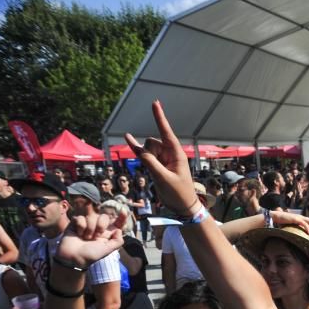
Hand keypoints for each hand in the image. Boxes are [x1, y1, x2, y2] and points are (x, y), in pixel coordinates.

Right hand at [57, 210, 126, 268]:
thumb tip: (119, 230)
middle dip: (100, 225)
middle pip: (104, 217)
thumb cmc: (90, 255)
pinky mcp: (76, 223)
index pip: (117, 223)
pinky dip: (80, 227)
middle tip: (95, 236)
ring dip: (89, 228)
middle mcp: (98, 228)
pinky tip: (78, 234)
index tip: (124, 211)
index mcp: (107, 234)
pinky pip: (80, 217)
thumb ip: (117, 241)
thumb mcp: (107, 250)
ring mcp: (87, 224)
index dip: (121, 217)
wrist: (73, 257)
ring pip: (92, 216)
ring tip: (85, 238)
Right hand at [125, 101, 201, 218]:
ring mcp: (162, 158)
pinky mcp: (156, 164)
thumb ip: (151, 163)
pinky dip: (135, 147)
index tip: (155, 102)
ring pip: (146, 150)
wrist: (182, 206)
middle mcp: (169, 153)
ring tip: (159, 175)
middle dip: (150, 153)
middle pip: (152, 142)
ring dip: (146, 159)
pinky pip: (144, 154)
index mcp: (177, 154)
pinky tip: (127, 138)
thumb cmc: (178, 193)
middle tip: (161, 171)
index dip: (160, 117)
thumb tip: (139, 150)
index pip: (166, 132)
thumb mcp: (164, 179)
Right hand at [269, 211, 308, 235]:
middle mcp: (300, 217)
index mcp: (299, 218)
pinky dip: (307, 228)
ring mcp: (298, 217)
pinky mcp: (295, 219)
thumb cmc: (281, 222)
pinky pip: (303, 223)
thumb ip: (294, 229)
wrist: (275, 216)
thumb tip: (295, 237)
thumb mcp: (289, 226)